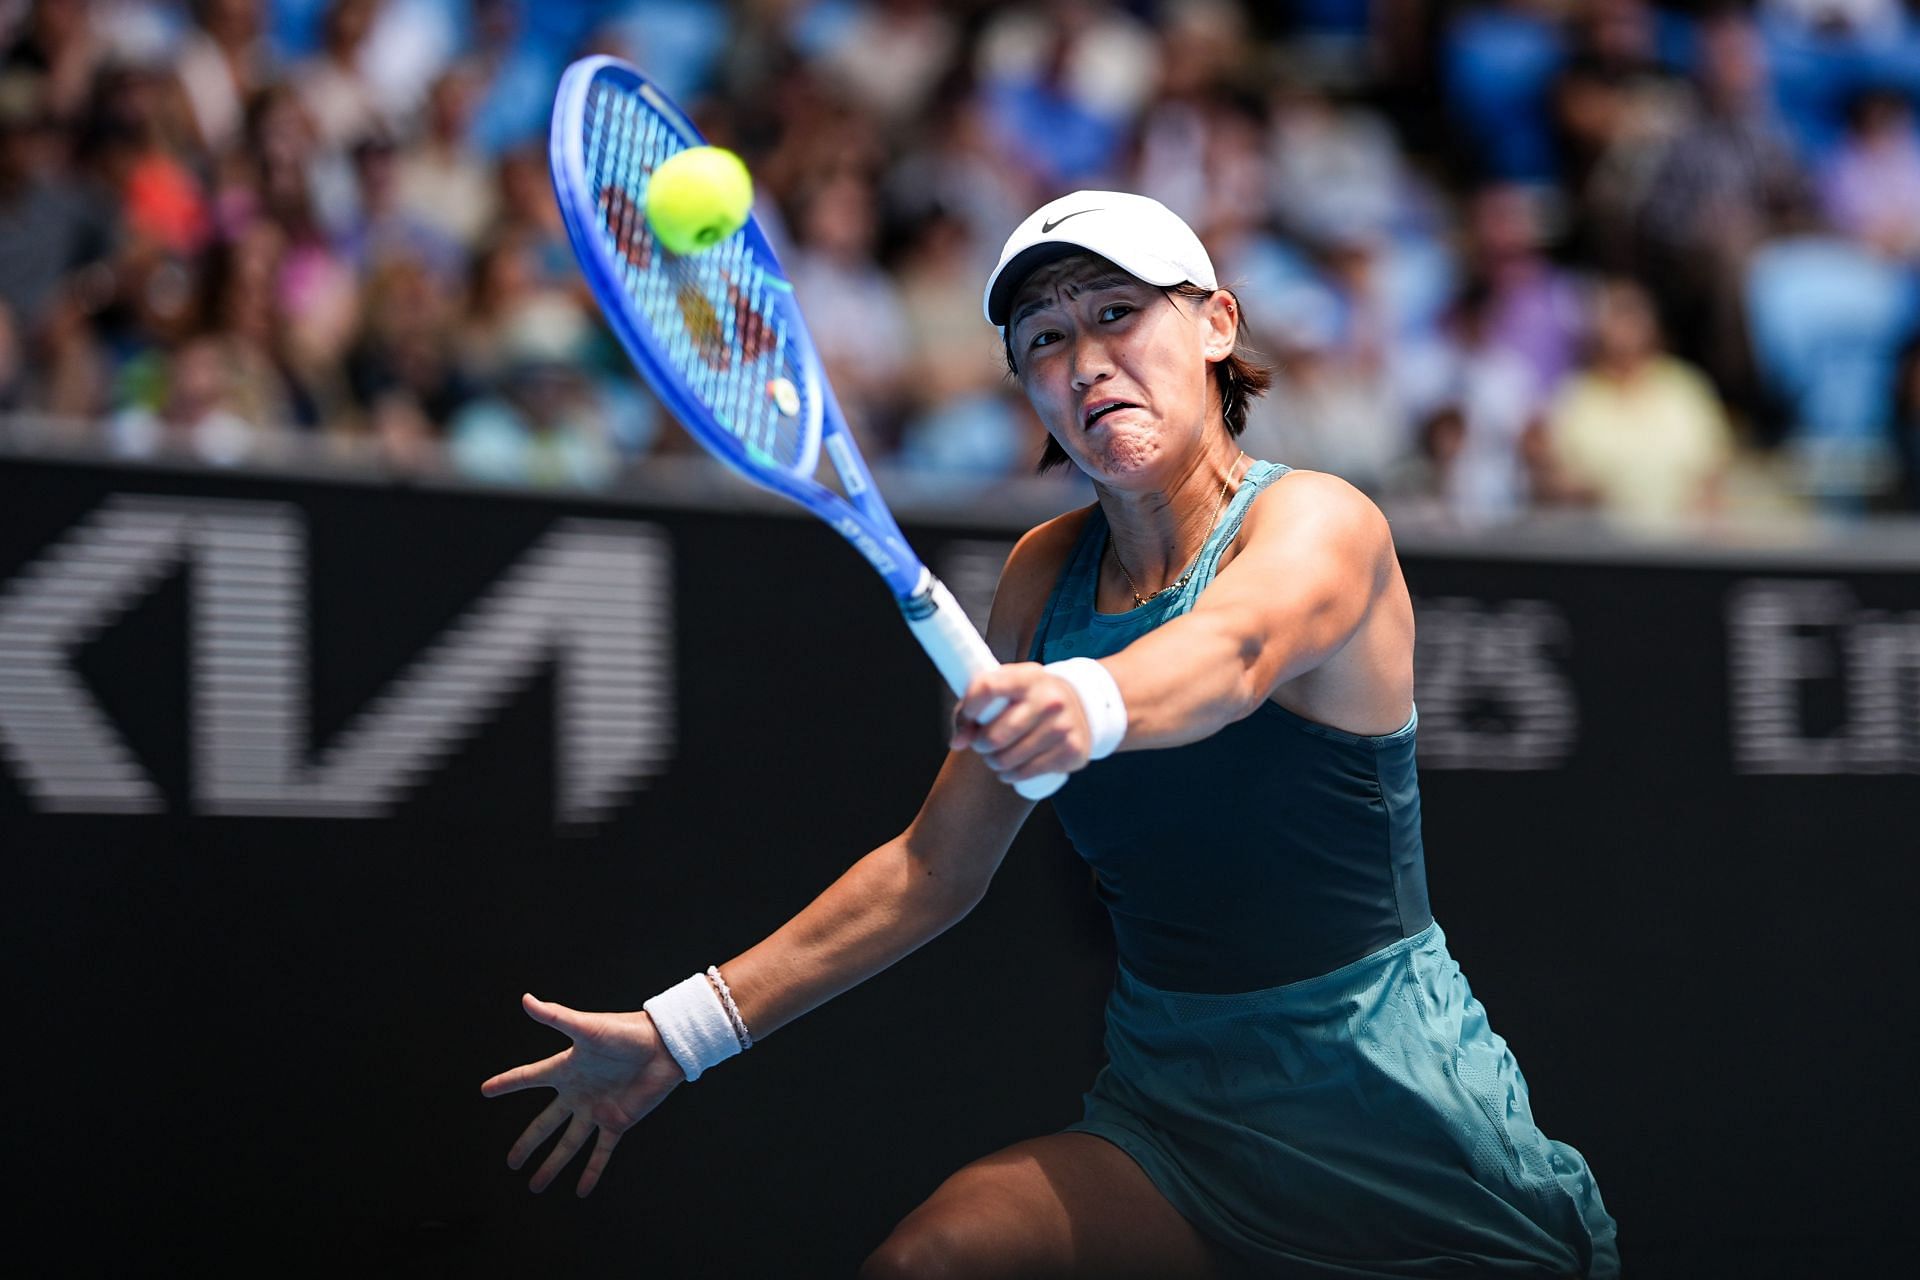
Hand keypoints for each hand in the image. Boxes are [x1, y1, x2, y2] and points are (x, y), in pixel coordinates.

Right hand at [480, 994, 686, 1195]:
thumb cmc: (625, 1032)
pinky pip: (601, 1151)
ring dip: (553, 1165)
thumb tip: (526, 999)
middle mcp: (578, 1092)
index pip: (529, 1078)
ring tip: (536, 1186)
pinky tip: (581, 1190)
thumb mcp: (586, 1027)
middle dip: (527, 1143)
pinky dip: (592, 1171)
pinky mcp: (618, 1122)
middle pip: (545, 1124)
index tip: (485, 1091)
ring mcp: (597, 1110)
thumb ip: (555, 1017)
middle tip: (511, 1162)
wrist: (664, 1045)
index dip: (507, 1083)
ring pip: (568, 1144)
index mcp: (567, 1068)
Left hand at [950, 663, 1090, 783]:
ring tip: (998, 756)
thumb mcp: (1006, 688)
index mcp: (1028, 677)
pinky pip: (1027, 772)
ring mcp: (1063, 726)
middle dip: (980, 745)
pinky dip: (1012, 775)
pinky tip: (1012, 769)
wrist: (1080, 705)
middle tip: (983, 744)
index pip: (987, 688)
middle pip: (995, 736)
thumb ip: (973, 707)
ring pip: (1008, 759)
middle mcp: (1049, 700)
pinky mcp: (1072, 750)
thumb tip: (957, 742)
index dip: (969, 709)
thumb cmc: (1029, 698)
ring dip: (995, 763)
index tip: (968, 720)